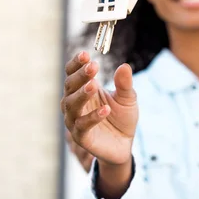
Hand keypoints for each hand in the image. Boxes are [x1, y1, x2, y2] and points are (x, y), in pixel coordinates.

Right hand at [61, 52, 137, 167]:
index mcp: (82, 89)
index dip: (77, 63)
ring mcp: (75, 120)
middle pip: (70, 86)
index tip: (86, 54)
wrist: (124, 144)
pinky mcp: (81, 137)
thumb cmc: (121, 117)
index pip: (72, 73)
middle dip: (80, 75)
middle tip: (93, 66)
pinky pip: (83, 125)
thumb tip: (125, 66)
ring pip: (72, 105)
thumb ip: (125, 84)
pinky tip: (105, 110)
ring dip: (82, 94)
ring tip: (94, 85)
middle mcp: (74, 103)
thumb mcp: (127, 98)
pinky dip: (93, 117)